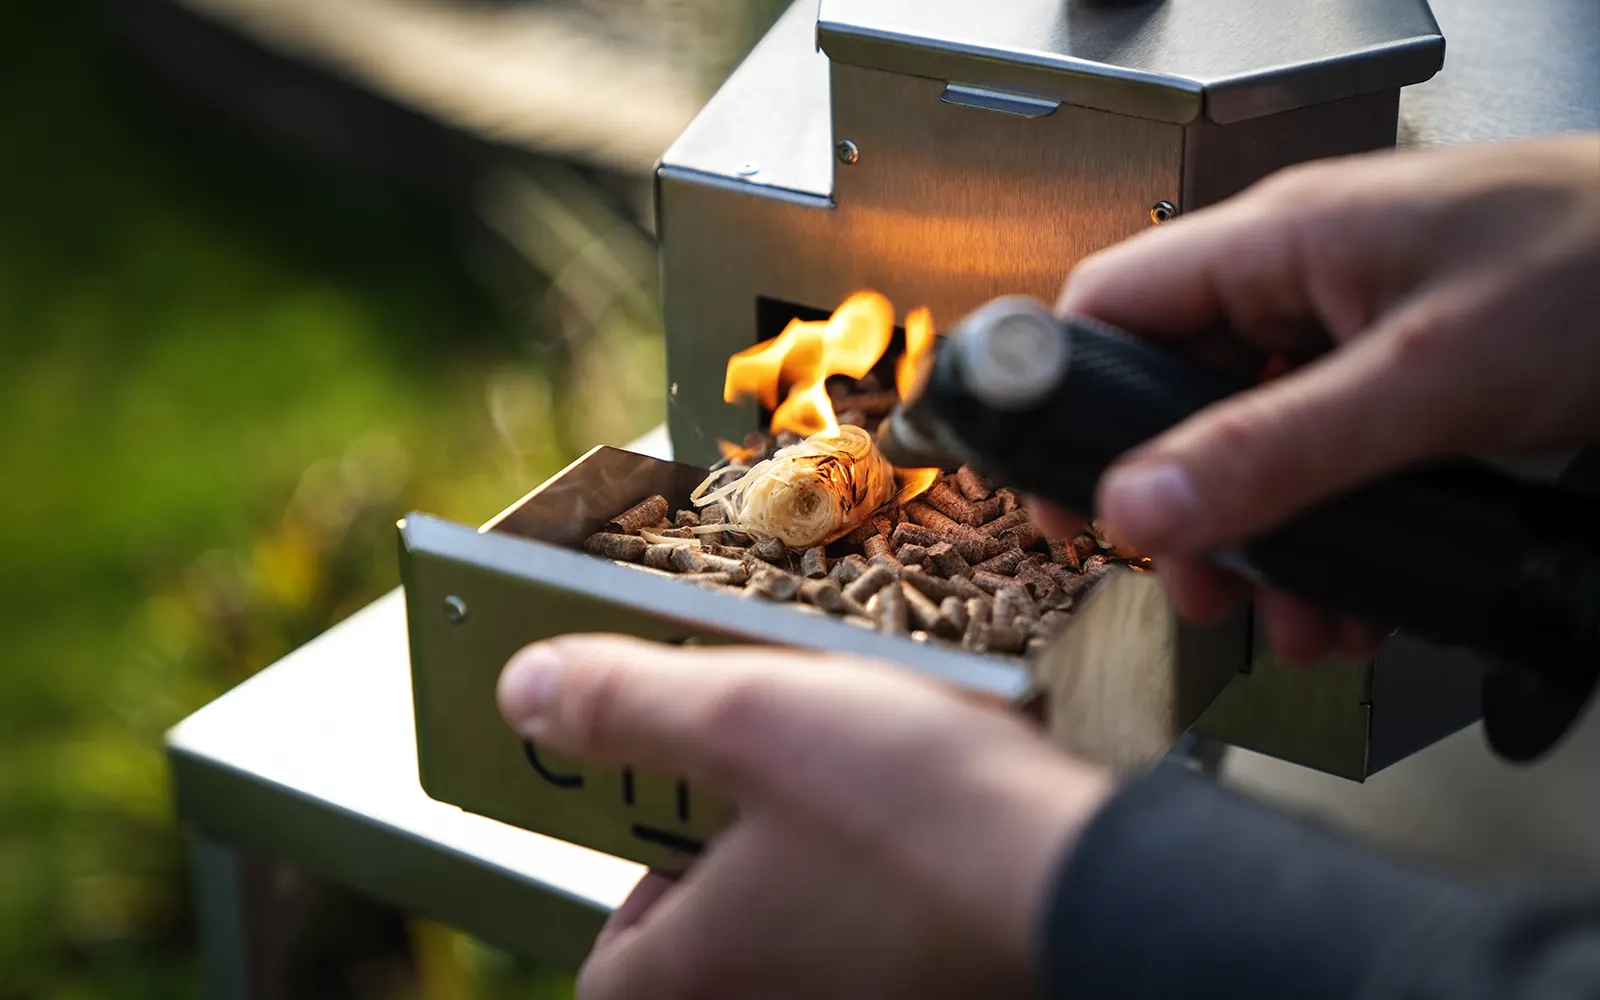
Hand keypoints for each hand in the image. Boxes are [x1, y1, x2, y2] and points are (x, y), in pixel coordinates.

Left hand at [497, 635, 1111, 999]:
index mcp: (703, 974)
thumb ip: (629, 706)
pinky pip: (875, 954)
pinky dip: (882, 900)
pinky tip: (928, 833)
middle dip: (729, 875)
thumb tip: (526, 692)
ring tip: (858, 797)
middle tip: (772, 798)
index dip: (626, 894)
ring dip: (809, 881)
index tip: (671, 826)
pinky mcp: (933, 990)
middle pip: (710, 960)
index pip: (608, 971)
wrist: (1091, 879)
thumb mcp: (748, 718)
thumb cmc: (919, 813)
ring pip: (800, 954)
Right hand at [1045, 133, 1599, 663]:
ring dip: (1260, 536)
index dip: (1063, 402)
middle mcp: (1299, 278)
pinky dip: (1328, 531)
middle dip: (1176, 502)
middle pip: (1173, 392)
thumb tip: (1138, 507)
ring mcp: (1351, 326)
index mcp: (1278, 241)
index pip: (1110, 309)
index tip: (1059, 495)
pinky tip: (1357, 592)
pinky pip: (1322, 454)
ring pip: (1249, 438)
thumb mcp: (1425, 377)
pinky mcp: (1400, 373)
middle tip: (1190, 578)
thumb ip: (1274, 448)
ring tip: (1287, 610)